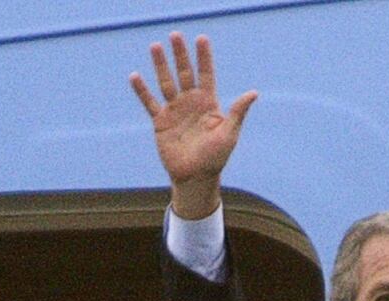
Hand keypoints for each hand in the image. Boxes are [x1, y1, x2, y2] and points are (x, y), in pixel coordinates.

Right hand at [129, 32, 256, 216]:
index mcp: (208, 104)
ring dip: (161, 65)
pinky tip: (135, 76)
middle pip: (185, 73)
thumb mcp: (229, 134)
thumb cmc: (215, 159)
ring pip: (166, 82)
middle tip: (175, 35)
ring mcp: (175, 111)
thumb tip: (253, 93)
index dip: (204, 57)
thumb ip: (238, 112)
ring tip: (156, 46)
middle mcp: (191, 104)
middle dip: (181, 55)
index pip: (206, 75)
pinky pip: (149, 103)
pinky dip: (142, 90)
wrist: (196, 178)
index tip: (201, 39)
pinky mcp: (161, 122)